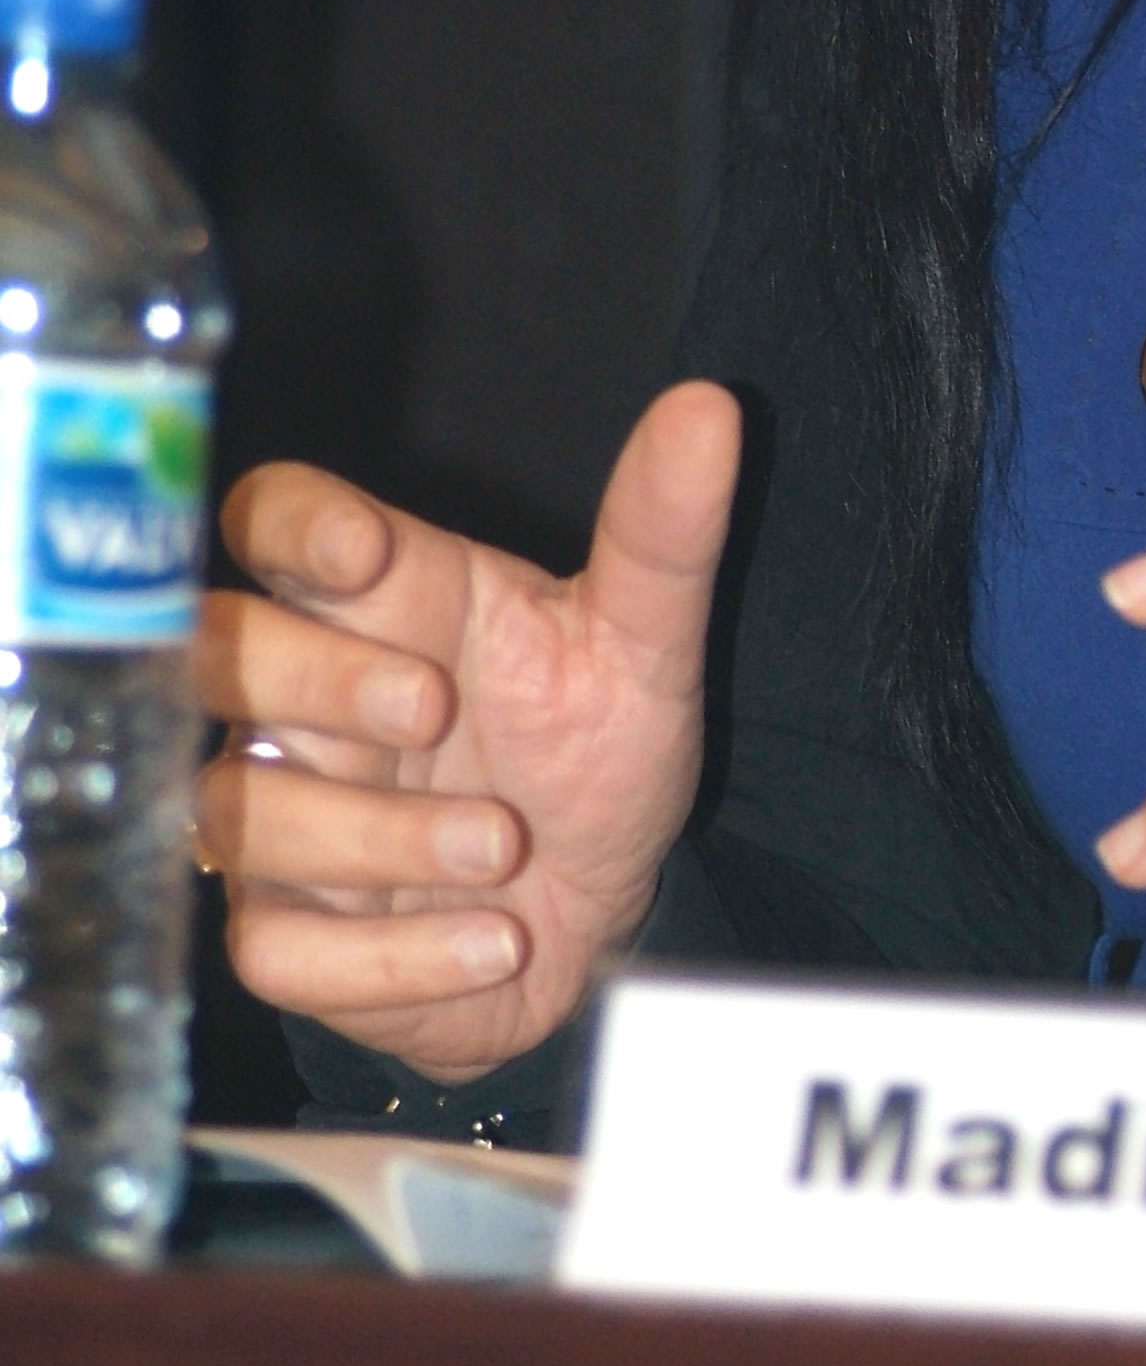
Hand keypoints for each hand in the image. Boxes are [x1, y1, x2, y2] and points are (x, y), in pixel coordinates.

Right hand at [193, 382, 740, 1082]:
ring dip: (378, 836)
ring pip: (239, 808)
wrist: (609, 914)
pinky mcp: (289, 938)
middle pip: (217, 649)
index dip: (294, 527)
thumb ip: (662, 533)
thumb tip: (708, 408)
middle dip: (318, 678)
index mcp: (384, 604)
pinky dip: (391, 958)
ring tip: (504, 848)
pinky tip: (493, 941)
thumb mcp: (645, 645)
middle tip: (434, 709)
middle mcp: (305, 704)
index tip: (366, 556)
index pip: (271, 519)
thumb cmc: (595, 758)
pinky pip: (275, 950)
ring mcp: (281, 820)